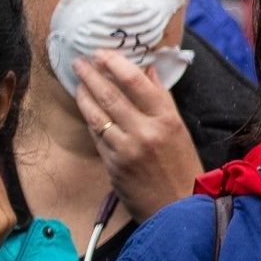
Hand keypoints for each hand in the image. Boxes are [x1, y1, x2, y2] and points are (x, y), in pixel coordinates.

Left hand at [75, 48, 204, 221]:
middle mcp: (146, 131)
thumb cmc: (182, 166)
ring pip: (98, 115)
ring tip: (78, 81)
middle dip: (92, 75)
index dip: (116, 64)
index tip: (102, 53)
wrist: (178, 207)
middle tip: (80, 61)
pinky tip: (85, 108)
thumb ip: (162, 99)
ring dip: (84, 95)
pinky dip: (90, 119)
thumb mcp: (179, 129)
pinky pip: (96, 136)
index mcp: (167, 119)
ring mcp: (126, 148)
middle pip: (112, 95)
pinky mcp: (112, 165)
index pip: (137, 82)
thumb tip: (148, 71)